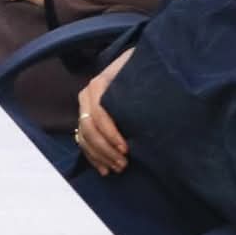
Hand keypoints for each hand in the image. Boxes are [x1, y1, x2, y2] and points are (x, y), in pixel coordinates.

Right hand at [75, 48, 134, 176]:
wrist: (137, 65)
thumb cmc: (143, 70)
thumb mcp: (142, 71)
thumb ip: (144, 83)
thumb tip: (152, 102)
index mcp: (98, 84)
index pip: (98, 112)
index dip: (110, 133)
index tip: (126, 149)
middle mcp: (87, 96)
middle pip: (88, 128)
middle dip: (105, 149)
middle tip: (124, 164)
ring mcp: (85, 108)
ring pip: (83, 137)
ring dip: (99, 156)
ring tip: (119, 168)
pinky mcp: (87, 119)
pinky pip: (83, 141)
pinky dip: (92, 157)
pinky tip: (104, 169)